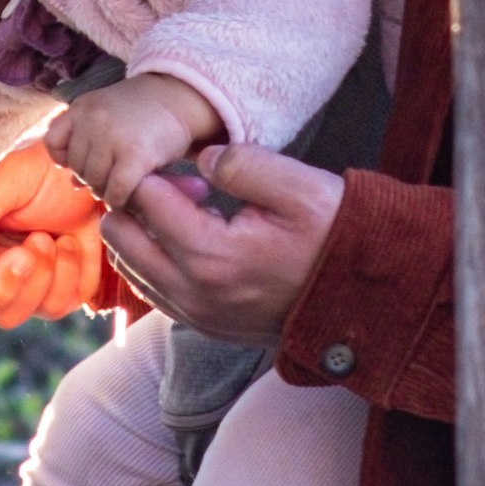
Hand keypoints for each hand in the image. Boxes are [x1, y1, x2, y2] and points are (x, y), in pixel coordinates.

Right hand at [0, 151, 107, 325]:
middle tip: (25, 251)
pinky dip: (66, 277)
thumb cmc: (44, 165)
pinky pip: (52, 309)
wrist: (97, 172)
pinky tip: (71, 244)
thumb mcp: (5, 175)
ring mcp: (15, 282)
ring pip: (8, 315)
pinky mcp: (53, 292)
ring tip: (49, 237)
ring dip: (36, 278)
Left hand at [45, 73, 223, 211]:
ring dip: (107, 191)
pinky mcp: (135, 155)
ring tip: (121, 187)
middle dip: (91, 178)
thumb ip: (87, 144)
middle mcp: (92, 119)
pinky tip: (129, 197)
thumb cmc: (143, 113)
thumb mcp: (107, 117)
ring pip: (94, 181)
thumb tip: (73, 185)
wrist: (181, 98)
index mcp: (81, 107)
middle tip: (111, 179)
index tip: (85, 163)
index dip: (65, 159)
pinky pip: (116, 190)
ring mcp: (113, 136)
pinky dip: (120, 200)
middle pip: (77, 166)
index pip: (53, 142)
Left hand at [99, 141, 344, 343]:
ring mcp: (195, 314)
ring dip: (147, 233)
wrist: (364, 299)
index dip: (159, 172)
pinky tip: (199, 243)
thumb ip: (240, 163)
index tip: (192, 171)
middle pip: (120, 235)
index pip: (143, 198)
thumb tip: (199, 160)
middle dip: (141, 202)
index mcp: (210, 254)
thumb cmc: (335, 237)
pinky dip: (157, 260)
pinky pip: (152, 289)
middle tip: (190, 191)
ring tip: (197, 216)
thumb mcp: (298, 186)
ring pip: (129, 264)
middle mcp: (192, 292)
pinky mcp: (203, 325)